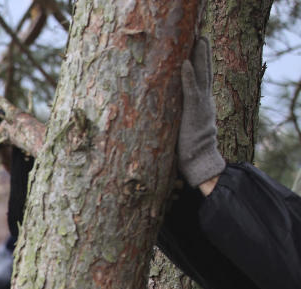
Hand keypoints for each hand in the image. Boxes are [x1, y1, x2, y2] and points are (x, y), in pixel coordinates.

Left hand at [178, 37, 224, 188]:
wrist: (200, 164)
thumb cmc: (190, 154)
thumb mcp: (186, 132)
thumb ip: (182, 122)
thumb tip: (170, 120)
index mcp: (203, 107)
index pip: (202, 82)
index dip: (201, 65)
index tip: (199, 50)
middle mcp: (205, 103)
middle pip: (206, 73)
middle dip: (204, 54)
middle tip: (202, 36)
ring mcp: (201, 106)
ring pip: (202, 76)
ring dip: (199, 57)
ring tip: (199, 39)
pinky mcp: (193, 111)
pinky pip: (190, 90)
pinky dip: (187, 76)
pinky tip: (185, 62)